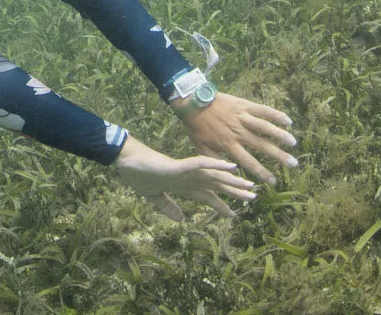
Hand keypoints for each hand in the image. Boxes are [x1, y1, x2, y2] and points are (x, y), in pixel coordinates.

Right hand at [112, 136, 256, 220]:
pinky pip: (200, 164)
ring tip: (249, 185)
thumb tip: (181, 219)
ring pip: (214, 176)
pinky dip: (215, 165)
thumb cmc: (138, 175)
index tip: (234, 214)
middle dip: (234, 192)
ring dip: (232, 181)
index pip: (207, 195)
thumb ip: (168, 207)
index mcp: (183, 185)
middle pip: (216, 185)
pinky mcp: (179, 166)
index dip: (221, 205)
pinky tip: (229, 167)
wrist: (126, 161)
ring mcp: (185, 171)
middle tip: (254, 196)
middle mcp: (188, 177)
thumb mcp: (154, 197)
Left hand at [178, 91, 296, 185]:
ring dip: (280, 135)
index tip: (273, 182)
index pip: (249, 162)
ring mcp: (242, 117)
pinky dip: (275, 114)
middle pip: (262, 146)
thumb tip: (229, 175)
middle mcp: (238, 132)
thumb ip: (215, 162)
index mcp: (228, 144)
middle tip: (293, 164)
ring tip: (293, 143)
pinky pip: (262, 110)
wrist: (193, 101)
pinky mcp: (244, 104)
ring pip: (264, 127)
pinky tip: (288, 120)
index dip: (262, 172)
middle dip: (279, 156)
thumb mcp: (201, 148)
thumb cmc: (197, 126)